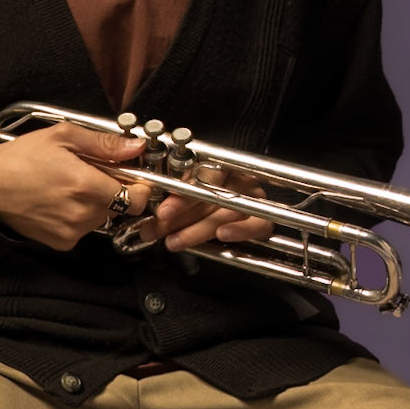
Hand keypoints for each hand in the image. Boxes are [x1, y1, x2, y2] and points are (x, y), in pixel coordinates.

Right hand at [0, 123, 136, 250]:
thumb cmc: (20, 159)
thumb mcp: (63, 137)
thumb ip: (104, 144)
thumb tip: (134, 147)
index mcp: (86, 186)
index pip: (137, 198)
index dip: (138, 186)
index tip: (129, 176)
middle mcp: (82, 213)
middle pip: (121, 207)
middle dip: (114, 190)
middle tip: (91, 174)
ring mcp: (72, 231)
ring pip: (103, 218)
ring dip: (96, 203)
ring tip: (70, 186)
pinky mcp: (62, 242)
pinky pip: (85, 229)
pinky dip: (79, 216)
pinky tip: (60, 201)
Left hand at [154, 180, 274, 252]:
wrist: (231, 229)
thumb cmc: (199, 210)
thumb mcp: (181, 208)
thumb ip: (168, 211)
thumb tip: (147, 224)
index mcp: (218, 167)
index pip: (202, 172)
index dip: (182, 192)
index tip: (162, 209)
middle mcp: (238, 179)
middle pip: (212, 192)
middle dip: (182, 211)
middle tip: (162, 223)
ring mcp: (252, 198)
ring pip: (227, 211)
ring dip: (198, 229)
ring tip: (175, 241)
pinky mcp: (262, 220)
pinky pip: (257, 224)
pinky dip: (240, 230)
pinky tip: (223, 235)